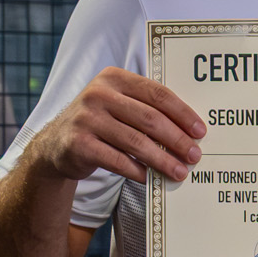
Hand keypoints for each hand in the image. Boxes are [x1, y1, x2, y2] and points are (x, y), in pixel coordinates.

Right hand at [25, 68, 205, 189]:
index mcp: (114, 78)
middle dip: (177, 139)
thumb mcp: (119, 105)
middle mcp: (98, 94)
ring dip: (162, 160)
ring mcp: (86, 118)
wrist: (57, 143)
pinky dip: (138, 171)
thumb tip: (189, 130)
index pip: (157, 93)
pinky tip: (151, 178)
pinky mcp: (79, 144)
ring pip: (136, 142)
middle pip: (150, 118)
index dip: (182, 113)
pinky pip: (117, 160)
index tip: (200, 131)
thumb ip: (147, 108)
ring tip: (180, 172)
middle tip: (194, 155)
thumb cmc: (101, 123)